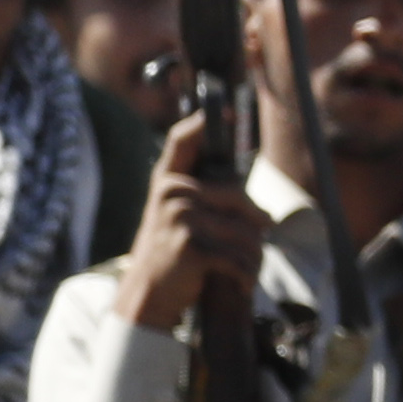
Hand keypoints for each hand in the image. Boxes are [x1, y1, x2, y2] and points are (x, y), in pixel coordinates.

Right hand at [117, 113, 265, 332]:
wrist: (146, 294)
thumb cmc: (170, 252)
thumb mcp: (177, 216)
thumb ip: (203, 193)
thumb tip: (249, 188)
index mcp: (167, 181)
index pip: (182, 141)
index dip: (203, 122)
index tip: (226, 107)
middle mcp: (171, 193)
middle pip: (241, 198)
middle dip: (257, 225)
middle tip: (256, 244)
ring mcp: (180, 218)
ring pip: (247, 232)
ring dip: (254, 256)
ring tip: (242, 267)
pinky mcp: (191, 245)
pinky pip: (240, 257)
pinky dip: (247, 275)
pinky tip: (240, 284)